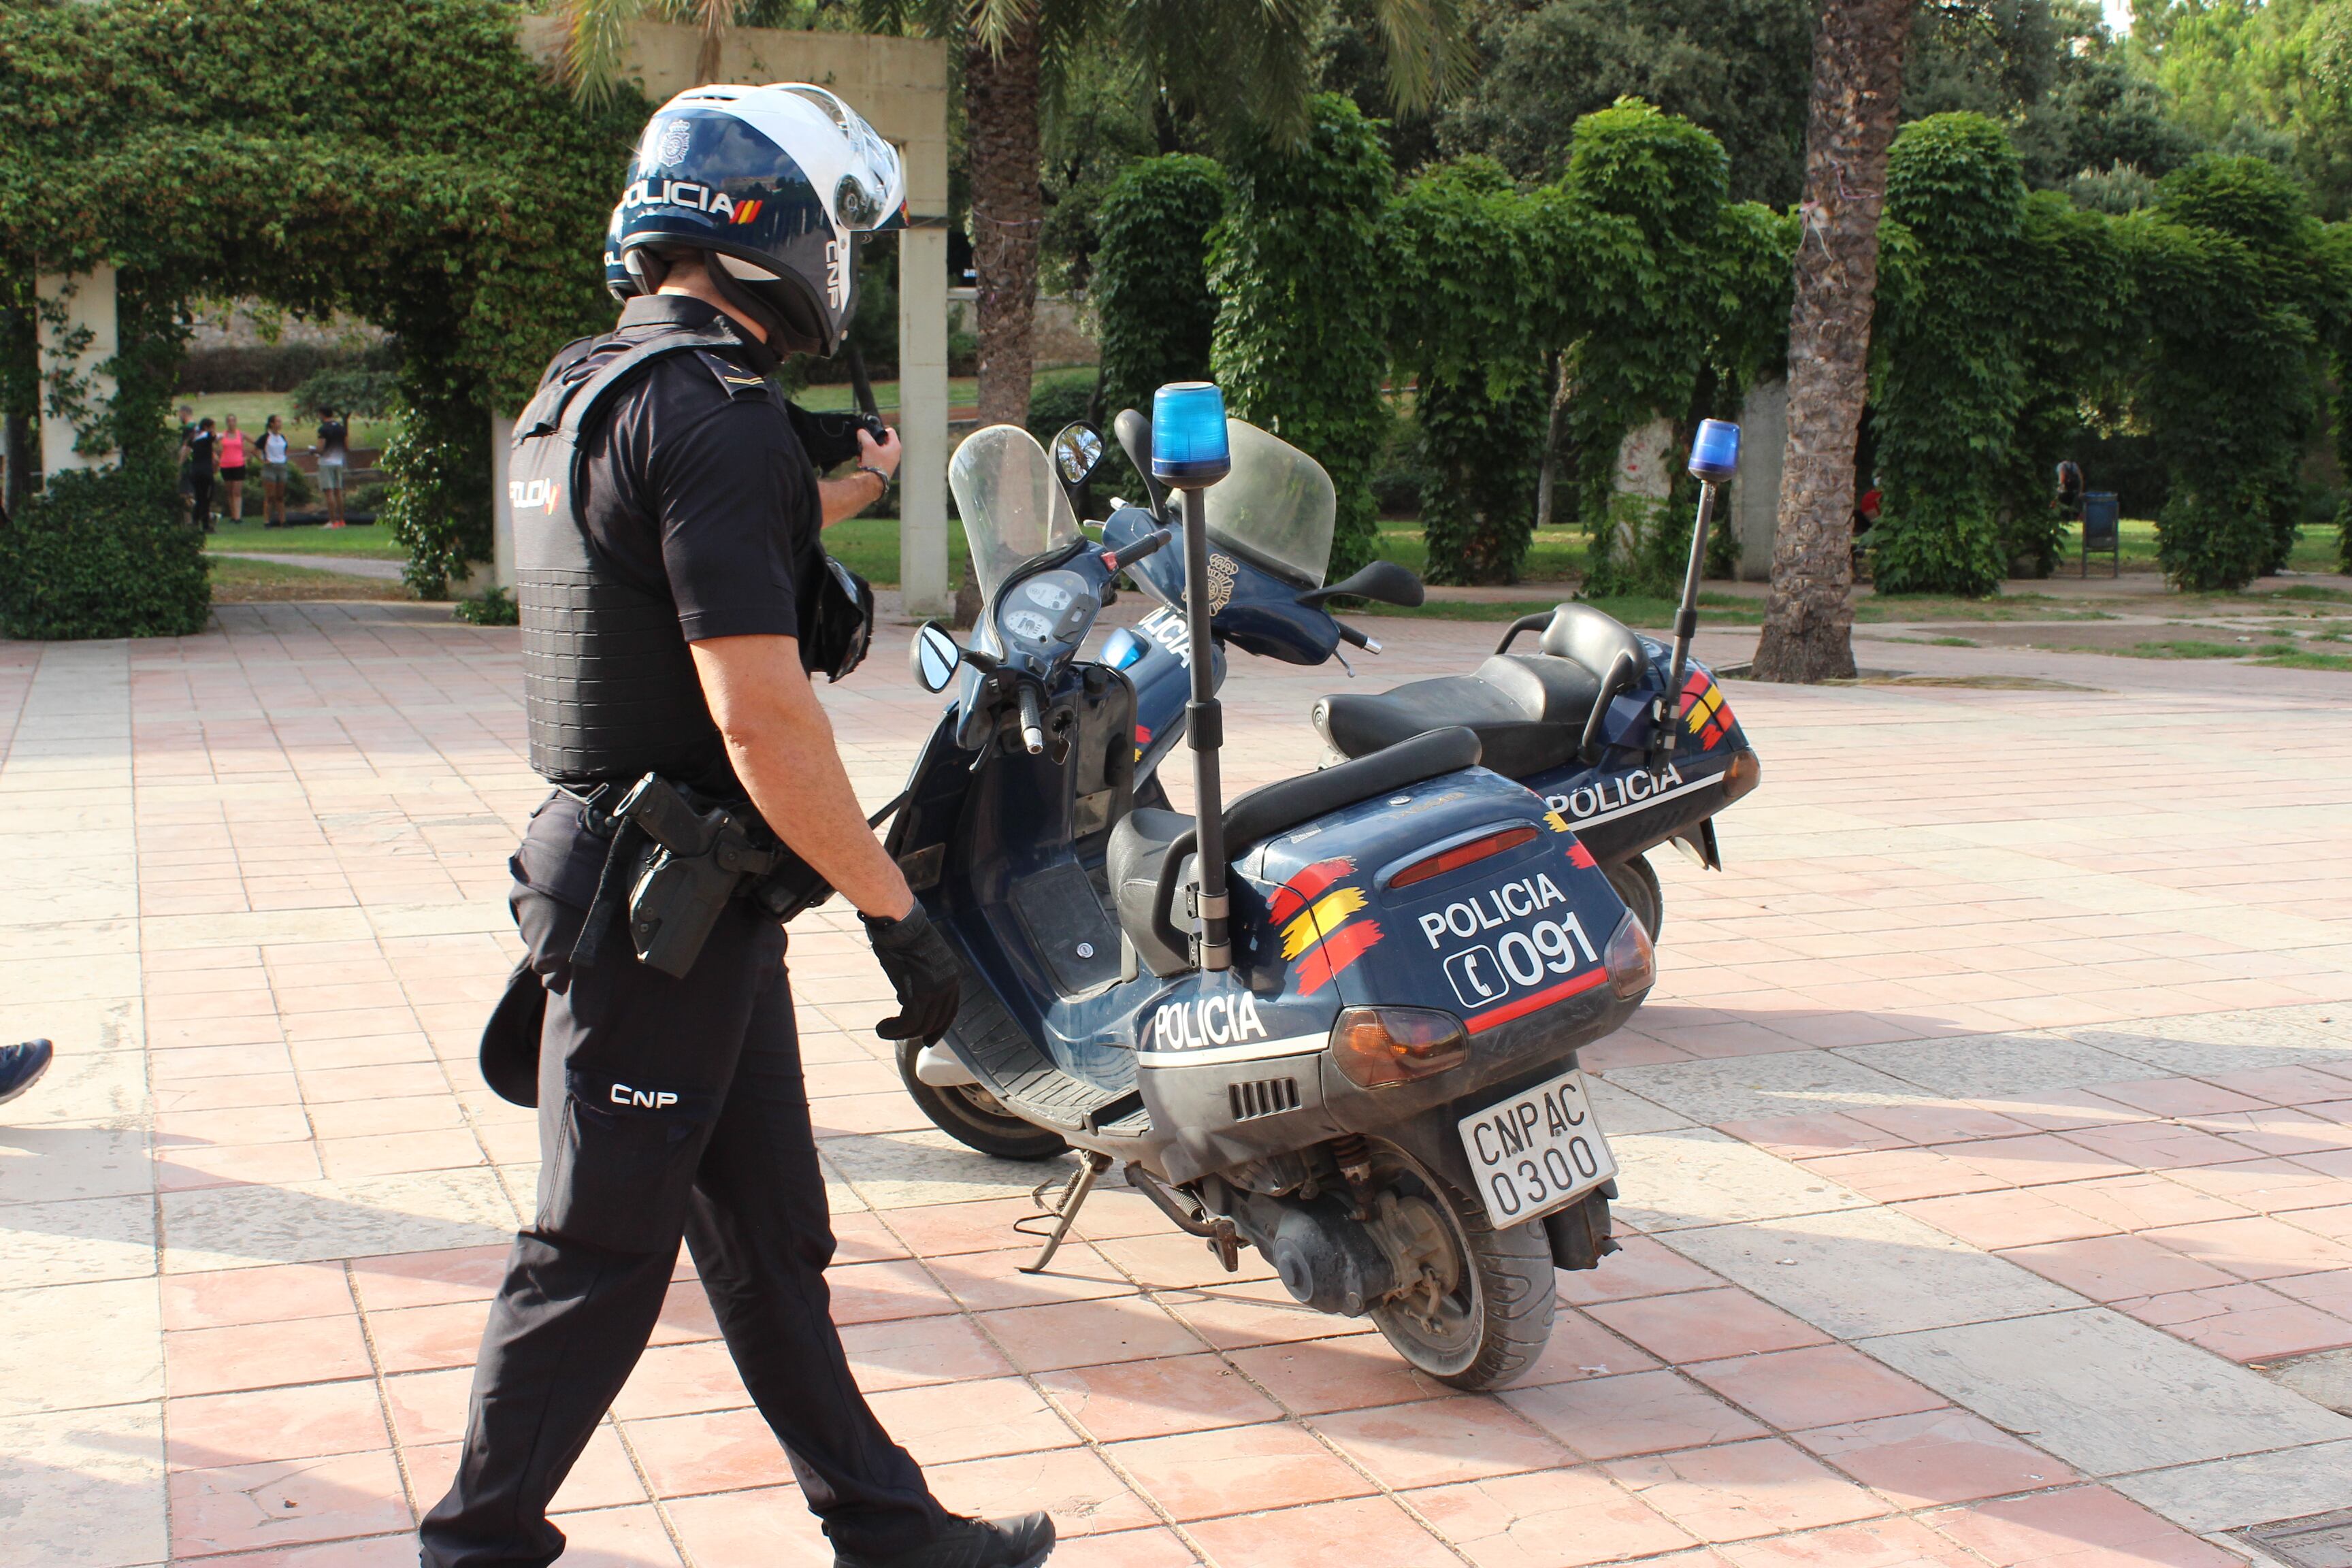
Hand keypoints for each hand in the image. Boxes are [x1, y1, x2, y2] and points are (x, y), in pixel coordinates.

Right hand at [855, 425, 901, 481]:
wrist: (873, 482)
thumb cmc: (874, 463)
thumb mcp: (868, 445)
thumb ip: (864, 435)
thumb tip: (861, 432)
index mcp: (895, 446)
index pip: (890, 431)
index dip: (880, 430)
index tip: (872, 434)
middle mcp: (895, 454)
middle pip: (883, 441)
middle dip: (872, 442)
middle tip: (865, 444)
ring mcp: (891, 462)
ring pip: (879, 451)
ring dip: (869, 451)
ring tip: (862, 454)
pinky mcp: (885, 468)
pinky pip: (877, 459)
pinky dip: (870, 459)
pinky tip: (862, 462)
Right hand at [862, 903, 959, 1043]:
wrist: (899, 922)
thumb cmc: (901, 936)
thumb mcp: (915, 963)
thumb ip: (917, 983)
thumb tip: (906, 1001)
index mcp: (953, 974)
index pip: (951, 1010)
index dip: (939, 1027)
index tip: (928, 1040)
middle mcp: (951, 982)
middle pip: (937, 1020)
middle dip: (918, 1033)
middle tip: (898, 1035)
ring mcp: (939, 988)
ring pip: (922, 1024)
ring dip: (901, 1033)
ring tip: (884, 1031)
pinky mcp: (923, 991)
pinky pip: (909, 1021)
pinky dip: (895, 1030)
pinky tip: (882, 1029)